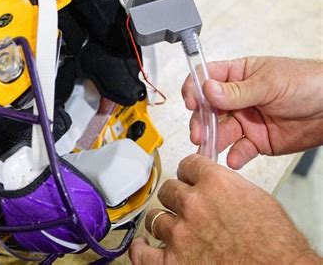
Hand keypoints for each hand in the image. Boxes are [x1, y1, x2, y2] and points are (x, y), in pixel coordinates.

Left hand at [128, 154, 319, 263]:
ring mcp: (180, 234)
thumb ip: (228, 187)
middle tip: (186, 206)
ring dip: (166, 221)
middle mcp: (194, 204)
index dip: (189, 171)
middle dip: (178, 196)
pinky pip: (143, 253)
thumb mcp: (257, 200)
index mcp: (216, 183)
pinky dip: (142, 249)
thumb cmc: (276, 245)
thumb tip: (214, 187)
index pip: (188, 164)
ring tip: (175, 228)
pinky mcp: (172, 262)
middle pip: (169, 189)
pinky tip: (145, 246)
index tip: (189, 177)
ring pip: (156, 217)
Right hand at [182, 56, 322, 168]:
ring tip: (209, 148)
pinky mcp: (256, 141)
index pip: (207, 78)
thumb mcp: (270, 83)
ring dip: (213, 140)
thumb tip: (207, 90)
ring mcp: (246, 120)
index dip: (195, 89)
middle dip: (200, 121)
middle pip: (208, 109)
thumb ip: (237, 91)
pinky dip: (235, 155)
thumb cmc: (308, 83)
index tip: (191, 102)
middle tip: (198, 133)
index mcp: (238, 75)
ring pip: (220, 132)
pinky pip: (239, 149)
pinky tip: (234, 158)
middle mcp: (238, 98)